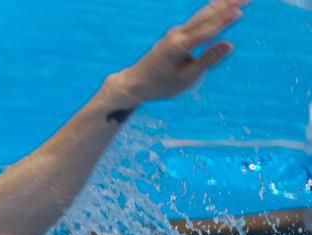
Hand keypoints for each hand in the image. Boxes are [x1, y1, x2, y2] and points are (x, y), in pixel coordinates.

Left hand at [115, 0, 246, 103]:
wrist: (135, 83)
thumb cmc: (161, 85)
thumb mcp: (186, 78)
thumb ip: (208, 60)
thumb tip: (229, 44)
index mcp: (180, 46)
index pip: (207, 31)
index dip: (225, 21)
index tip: (241, 11)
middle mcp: (177, 35)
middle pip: (206, 16)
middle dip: (227, 6)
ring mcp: (175, 33)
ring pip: (201, 15)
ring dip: (220, 5)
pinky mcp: (174, 35)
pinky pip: (195, 20)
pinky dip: (209, 11)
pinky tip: (218, 6)